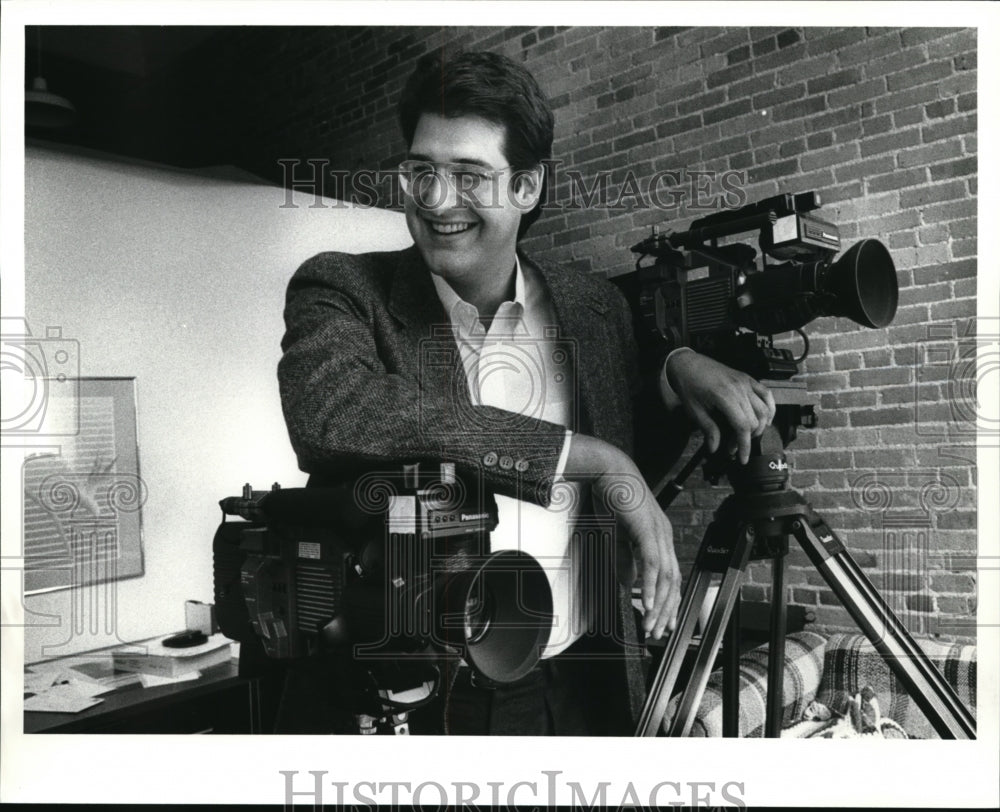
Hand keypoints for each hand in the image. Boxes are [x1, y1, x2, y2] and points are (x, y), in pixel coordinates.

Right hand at [565, 435, 680, 638]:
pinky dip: (650, 585)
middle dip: (665, 610)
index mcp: (660, 537)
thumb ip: (624, 560)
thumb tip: (627, 584)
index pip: (670, 576)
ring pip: (665, 577)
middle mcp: (664, 536)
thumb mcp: (618, 535)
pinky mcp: (647, 530)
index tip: (660, 621)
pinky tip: (646, 601)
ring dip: (658, 604)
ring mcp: (658, 532)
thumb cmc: (614, 496)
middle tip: (657, 631)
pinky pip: (651, 563)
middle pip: (672, 582)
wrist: (608, 470)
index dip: (667, 601)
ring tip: (650, 623)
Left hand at [662, 350, 775, 464]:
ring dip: (759, 427)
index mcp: (724, 396)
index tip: (741, 458)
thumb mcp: (694, 411)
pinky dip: (770, 408)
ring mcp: (746, 382)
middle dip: (746, 439)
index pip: (742, 426)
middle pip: (754, 421)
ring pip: (764, 410)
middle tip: (733, 447)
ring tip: (746, 436)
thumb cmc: (688, 385)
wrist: (687, 364)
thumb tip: (714, 448)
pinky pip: (766, 394)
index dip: (744, 445)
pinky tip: (765, 420)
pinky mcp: (748, 379)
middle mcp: (739, 388)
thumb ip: (708, 429)